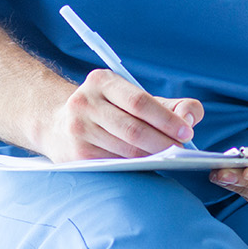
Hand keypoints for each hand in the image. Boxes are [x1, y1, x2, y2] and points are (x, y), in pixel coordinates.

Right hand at [40, 69, 202, 160]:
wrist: (56, 122)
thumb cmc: (108, 109)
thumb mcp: (133, 97)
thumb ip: (170, 105)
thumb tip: (191, 118)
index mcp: (102, 82)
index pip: (139, 102)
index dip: (166, 119)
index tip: (187, 132)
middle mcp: (85, 103)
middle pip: (132, 129)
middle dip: (163, 141)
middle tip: (182, 149)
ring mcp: (77, 130)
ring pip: (123, 150)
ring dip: (152, 157)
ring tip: (169, 157)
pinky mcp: (74, 155)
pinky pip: (112, 164)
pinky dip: (134, 166)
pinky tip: (147, 165)